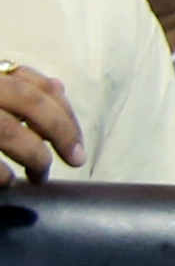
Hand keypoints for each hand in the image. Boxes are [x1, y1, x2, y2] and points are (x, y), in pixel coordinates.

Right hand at [0, 62, 82, 184]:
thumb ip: (17, 87)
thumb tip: (58, 87)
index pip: (36, 84)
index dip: (64, 111)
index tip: (78, 141)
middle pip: (30, 101)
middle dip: (61, 131)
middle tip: (77, 160)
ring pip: (9, 131)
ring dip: (35, 157)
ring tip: (40, 177)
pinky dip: (2, 173)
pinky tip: (9, 182)